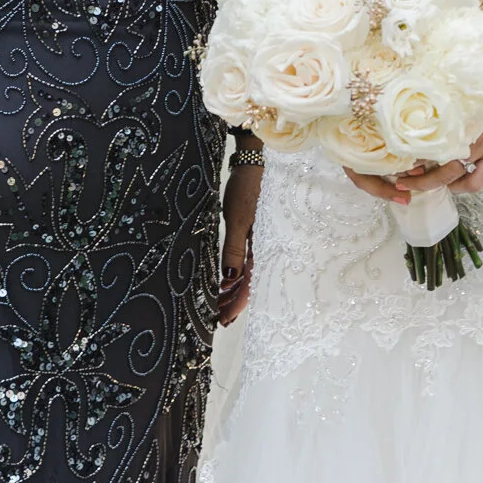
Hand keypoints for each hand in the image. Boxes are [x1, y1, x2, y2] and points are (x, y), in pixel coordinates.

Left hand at [218, 158, 260, 324]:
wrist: (255, 161)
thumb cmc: (247, 188)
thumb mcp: (237, 220)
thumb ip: (233, 250)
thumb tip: (230, 280)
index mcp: (263, 247)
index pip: (250, 285)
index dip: (236, 304)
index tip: (223, 320)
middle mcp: (264, 247)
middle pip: (250, 283)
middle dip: (233, 302)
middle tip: (218, 318)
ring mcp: (260, 240)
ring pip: (247, 273)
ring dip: (233, 290)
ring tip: (218, 303)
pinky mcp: (255, 232)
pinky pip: (246, 260)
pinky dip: (235, 272)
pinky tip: (226, 280)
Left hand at [343, 84, 482, 202]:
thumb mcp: (469, 77)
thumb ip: (445, 85)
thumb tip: (414, 79)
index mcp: (456, 110)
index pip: (423, 133)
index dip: (403, 144)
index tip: (388, 148)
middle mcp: (467, 130)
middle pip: (431, 157)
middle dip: (412, 171)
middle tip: (397, 175)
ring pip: (451, 173)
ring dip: (431, 182)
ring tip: (414, 184)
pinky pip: (477, 180)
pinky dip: (463, 186)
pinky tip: (452, 185)